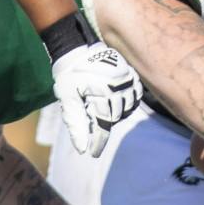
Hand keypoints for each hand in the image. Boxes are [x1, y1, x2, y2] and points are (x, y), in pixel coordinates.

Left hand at [51, 41, 141, 156]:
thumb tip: (82, 149)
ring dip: (115, 113)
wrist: (75, 50)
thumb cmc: (68, 77)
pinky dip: (129, 102)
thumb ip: (76, 125)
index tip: (93, 153)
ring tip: (101, 107)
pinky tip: (117, 102)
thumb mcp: (67, 100)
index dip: (98, 142)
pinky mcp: (130, 73)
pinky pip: (136, 95)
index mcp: (99, 91)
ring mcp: (125, 78)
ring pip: (127, 108)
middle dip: (102, 122)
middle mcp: (115, 85)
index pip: (102, 124)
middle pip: (114, 118)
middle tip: (89, 115)